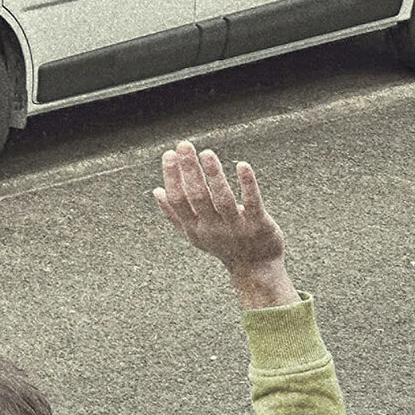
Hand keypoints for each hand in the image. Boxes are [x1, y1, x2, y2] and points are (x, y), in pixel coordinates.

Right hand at [153, 142, 295, 306]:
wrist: (256, 270)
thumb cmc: (224, 247)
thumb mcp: (196, 235)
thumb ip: (175, 214)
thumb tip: (156, 191)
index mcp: (195, 228)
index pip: (178, 200)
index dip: (172, 177)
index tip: (170, 154)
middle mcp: (213, 228)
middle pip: (198, 196)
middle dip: (189, 169)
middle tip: (184, 145)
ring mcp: (236, 227)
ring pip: (222, 198)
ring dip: (214, 175)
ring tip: (207, 153)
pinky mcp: (259, 225)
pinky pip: (252, 202)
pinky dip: (247, 184)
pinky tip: (242, 165)